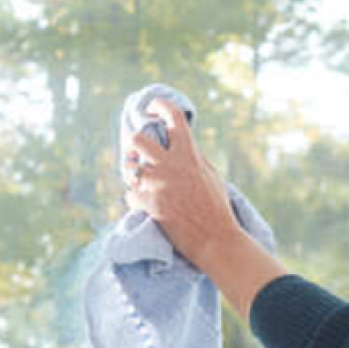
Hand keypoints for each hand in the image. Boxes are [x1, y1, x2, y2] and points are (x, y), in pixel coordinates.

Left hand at [122, 98, 240, 267]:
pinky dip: (135, 202)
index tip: (152, 108)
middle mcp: (171, 165)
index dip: (160, 105)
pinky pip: (130, 195)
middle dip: (132, 145)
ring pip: (130, 170)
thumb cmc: (217, 211)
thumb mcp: (212, 177)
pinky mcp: (150, 204)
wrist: (216, 242)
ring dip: (133, 177)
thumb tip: (186, 144)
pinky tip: (146, 209)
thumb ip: (196, 158)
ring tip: (140, 186)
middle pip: (137, 139)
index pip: (172, 117)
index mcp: (189, 154)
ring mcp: (158, 184)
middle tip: (134, 153)